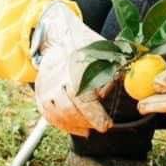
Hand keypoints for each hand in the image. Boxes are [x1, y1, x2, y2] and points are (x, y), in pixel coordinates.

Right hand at [31, 2, 113, 136]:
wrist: (58, 37)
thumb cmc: (84, 45)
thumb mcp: (103, 52)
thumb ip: (113, 70)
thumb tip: (126, 83)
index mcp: (74, 69)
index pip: (83, 99)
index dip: (95, 115)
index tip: (107, 125)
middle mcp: (56, 79)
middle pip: (69, 110)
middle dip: (86, 122)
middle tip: (101, 126)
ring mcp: (45, 87)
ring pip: (57, 114)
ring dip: (74, 125)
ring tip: (88, 128)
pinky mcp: (40, 92)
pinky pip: (48, 114)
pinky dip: (62, 124)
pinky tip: (75, 128)